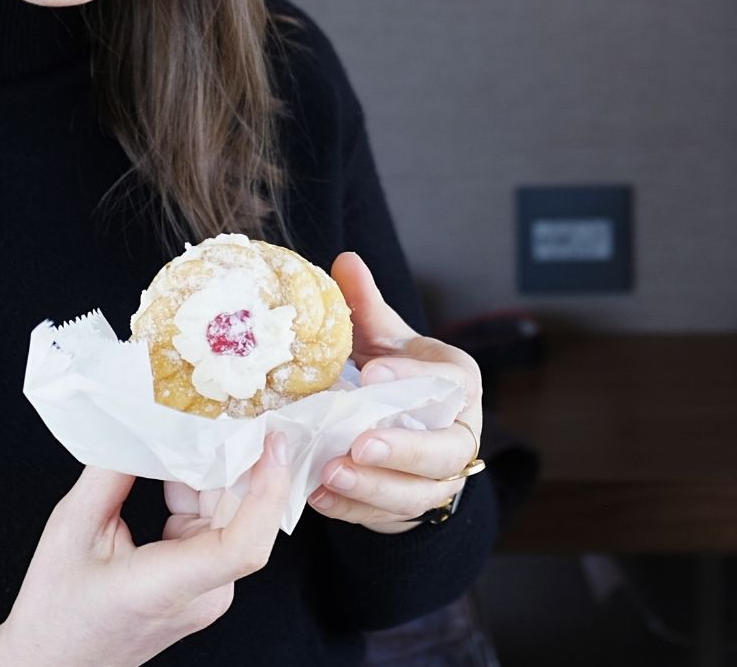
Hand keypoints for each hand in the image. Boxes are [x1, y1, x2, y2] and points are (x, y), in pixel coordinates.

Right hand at [0, 433, 293, 666]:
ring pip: (225, 517)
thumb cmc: (56, 608)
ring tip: (185, 426)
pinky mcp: (198, 586)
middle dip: (231, 459)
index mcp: (169, 586)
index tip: (270, 443)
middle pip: (238, 516)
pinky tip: (171, 463)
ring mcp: (205, 593)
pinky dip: (194, 492)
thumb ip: (110, 474)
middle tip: (215, 405)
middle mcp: (203, 594)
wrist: (52, 659)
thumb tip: (141, 425)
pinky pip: (209, 528)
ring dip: (210, 472)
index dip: (265, 490)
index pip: (242, 543)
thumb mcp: (72, 528)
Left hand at [307, 252, 484, 534]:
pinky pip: (386, 516)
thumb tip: (345, 260)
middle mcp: (457, 433)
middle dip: (403, 449)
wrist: (399, 428)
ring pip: (418, 492)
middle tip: (360, 443)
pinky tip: (319, 496)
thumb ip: (365, 305)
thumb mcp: (381, 339)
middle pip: (444, 450)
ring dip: (374, 488)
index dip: (413, 379)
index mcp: (455, 384)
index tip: (374, 372)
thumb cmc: (391, 375)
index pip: (447, 383)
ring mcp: (437, 477)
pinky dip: (353, 510)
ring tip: (332, 474)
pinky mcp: (409, 507)